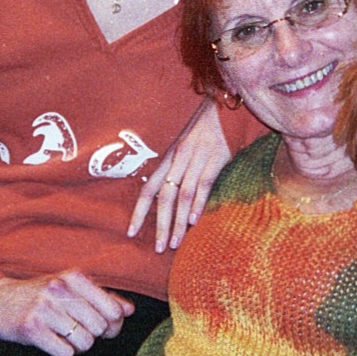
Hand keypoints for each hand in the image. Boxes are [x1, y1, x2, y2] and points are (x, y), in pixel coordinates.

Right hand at [0, 270, 133, 355]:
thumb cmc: (37, 295)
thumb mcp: (68, 288)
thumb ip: (101, 297)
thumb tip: (130, 310)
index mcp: (73, 277)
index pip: (113, 309)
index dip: (112, 324)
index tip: (101, 325)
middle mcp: (60, 290)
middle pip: (100, 328)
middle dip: (92, 336)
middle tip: (75, 331)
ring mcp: (45, 309)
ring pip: (85, 342)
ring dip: (76, 346)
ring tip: (61, 336)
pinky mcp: (31, 329)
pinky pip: (65, 353)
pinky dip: (62, 353)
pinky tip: (50, 342)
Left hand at [127, 96, 231, 251]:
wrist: (226, 106)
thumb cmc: (205, 129)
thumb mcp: (185, 146)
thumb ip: (177, 168)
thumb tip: (169, 197)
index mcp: (169, 158)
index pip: (149, 188)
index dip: (139, 212)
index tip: (131, 233)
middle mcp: (179, 159)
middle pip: (165, 197)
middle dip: (161, 225)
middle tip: (160, 249)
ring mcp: (198, 158)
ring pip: (183, 195)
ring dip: (178, 222)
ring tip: (175, 243)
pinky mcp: (217, 158)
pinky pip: (204, 184)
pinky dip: (198, 203)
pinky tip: (194, 221)